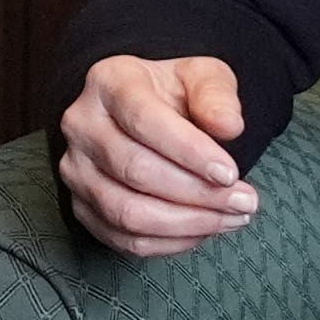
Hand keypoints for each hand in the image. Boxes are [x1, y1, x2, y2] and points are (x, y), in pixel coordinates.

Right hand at [58, 53, 255, 256]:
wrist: (144, 114)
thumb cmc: (175, 95)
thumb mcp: (203, 77)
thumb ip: (217, 96)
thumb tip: (230, 126)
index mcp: (109, 82)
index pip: (144, 120)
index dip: (190, 152)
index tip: (231, 173)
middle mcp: (82, 126)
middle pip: (136, 170)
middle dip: (197, 193)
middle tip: (244, 201)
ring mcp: (76, 170)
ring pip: (128, 212)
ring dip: (187, 223)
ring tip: (231, 218)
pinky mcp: (82, 207)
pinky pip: (124, 239)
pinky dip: (170, 243)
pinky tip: (204, 230)